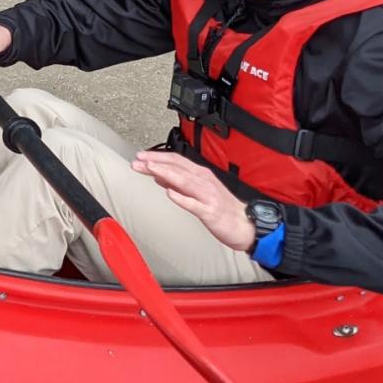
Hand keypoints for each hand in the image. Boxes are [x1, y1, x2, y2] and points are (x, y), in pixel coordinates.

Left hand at [132, 150, 255, 250]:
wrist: (245, 225)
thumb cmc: (222, 208)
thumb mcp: (198, 191)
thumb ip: (179, 183)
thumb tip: (158, 176)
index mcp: (201, 175)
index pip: (176, 161)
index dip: (157, 157)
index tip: (140, 156)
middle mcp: (204, 181)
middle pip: (177, 167)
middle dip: (155, 163)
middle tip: (138, 160)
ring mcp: (207, 196)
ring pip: (184, 181)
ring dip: (165, 173)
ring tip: (149, 169)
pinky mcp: (210, 211)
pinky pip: (194, 204)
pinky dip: (182, 197)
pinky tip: (170, 193)